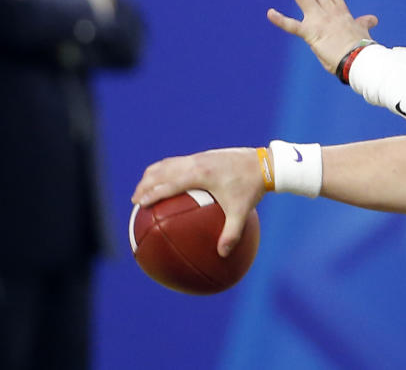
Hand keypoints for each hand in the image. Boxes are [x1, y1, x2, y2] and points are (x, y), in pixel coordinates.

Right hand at [132, 148, 264, 256]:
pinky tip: (167, 183)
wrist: (265, 163)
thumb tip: (223, 255)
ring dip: (152, 175)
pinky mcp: (204, 155)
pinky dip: (166, 170)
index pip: (169, 183)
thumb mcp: (242, 212)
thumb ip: (232, 233)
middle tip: (135, 200)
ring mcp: (199, 157)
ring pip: (167, 163)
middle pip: (161, 170)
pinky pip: (178, 162)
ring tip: (143, 189)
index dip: (152, 193)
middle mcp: (196, 162)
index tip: (138, 204)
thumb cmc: (252, 187)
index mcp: (201, 174)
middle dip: (145, 184)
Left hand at [267, 0, 378, 72]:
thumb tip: (373, 19)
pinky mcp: (311, 34)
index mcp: (339, 9)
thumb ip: (364, 23)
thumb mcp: (362, 31)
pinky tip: (269, 12)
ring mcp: (319, 20)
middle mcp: (329, 10)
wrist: (359, 60)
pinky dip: (281, 20)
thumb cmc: (362, 48)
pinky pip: (293, 26)